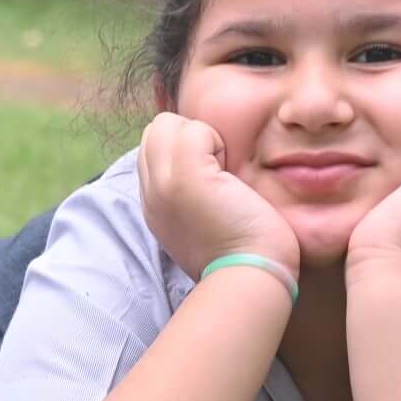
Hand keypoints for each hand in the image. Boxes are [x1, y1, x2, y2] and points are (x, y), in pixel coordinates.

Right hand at [138, 113, 297, 288]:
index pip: (152, 149)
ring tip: (222, 175)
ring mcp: (162, 183)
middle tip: (217, 173)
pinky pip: (193, 129)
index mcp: (154, 206)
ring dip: (201, 138)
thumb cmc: (244, 251)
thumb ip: (191, 194)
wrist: (250, 276)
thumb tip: (207, 165)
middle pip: (154, 131)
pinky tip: (229, 175)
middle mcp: (150, 194)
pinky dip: (216, 142)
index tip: (211, 180)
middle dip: (188, 138)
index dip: (184, 150)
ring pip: (166, 124)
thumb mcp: (203, 222)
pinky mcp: (184, 176)